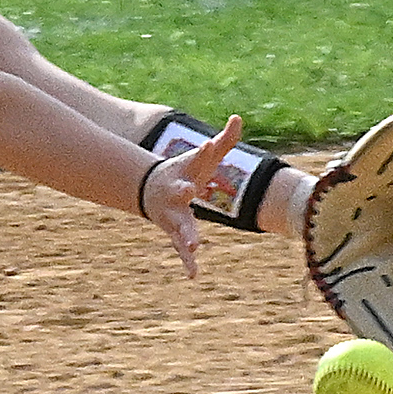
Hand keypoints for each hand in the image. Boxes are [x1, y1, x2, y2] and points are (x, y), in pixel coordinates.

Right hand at [141, 113, 242, 278]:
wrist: (153, 191)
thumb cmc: (185, 172)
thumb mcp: (203, 157)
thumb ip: (224, 140)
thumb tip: (239, 117)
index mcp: (185, 172)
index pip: (198, 158)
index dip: (204, 151)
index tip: (209, 144)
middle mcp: (176, 193)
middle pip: (180, 192)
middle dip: (183, 191)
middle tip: (188, 189)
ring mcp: (173, 214)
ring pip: (180, 226)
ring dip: (186, 235)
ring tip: (193, 246)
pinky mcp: (175, 232)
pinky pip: (181, 249)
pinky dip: (187, 262)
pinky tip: (194, 276)